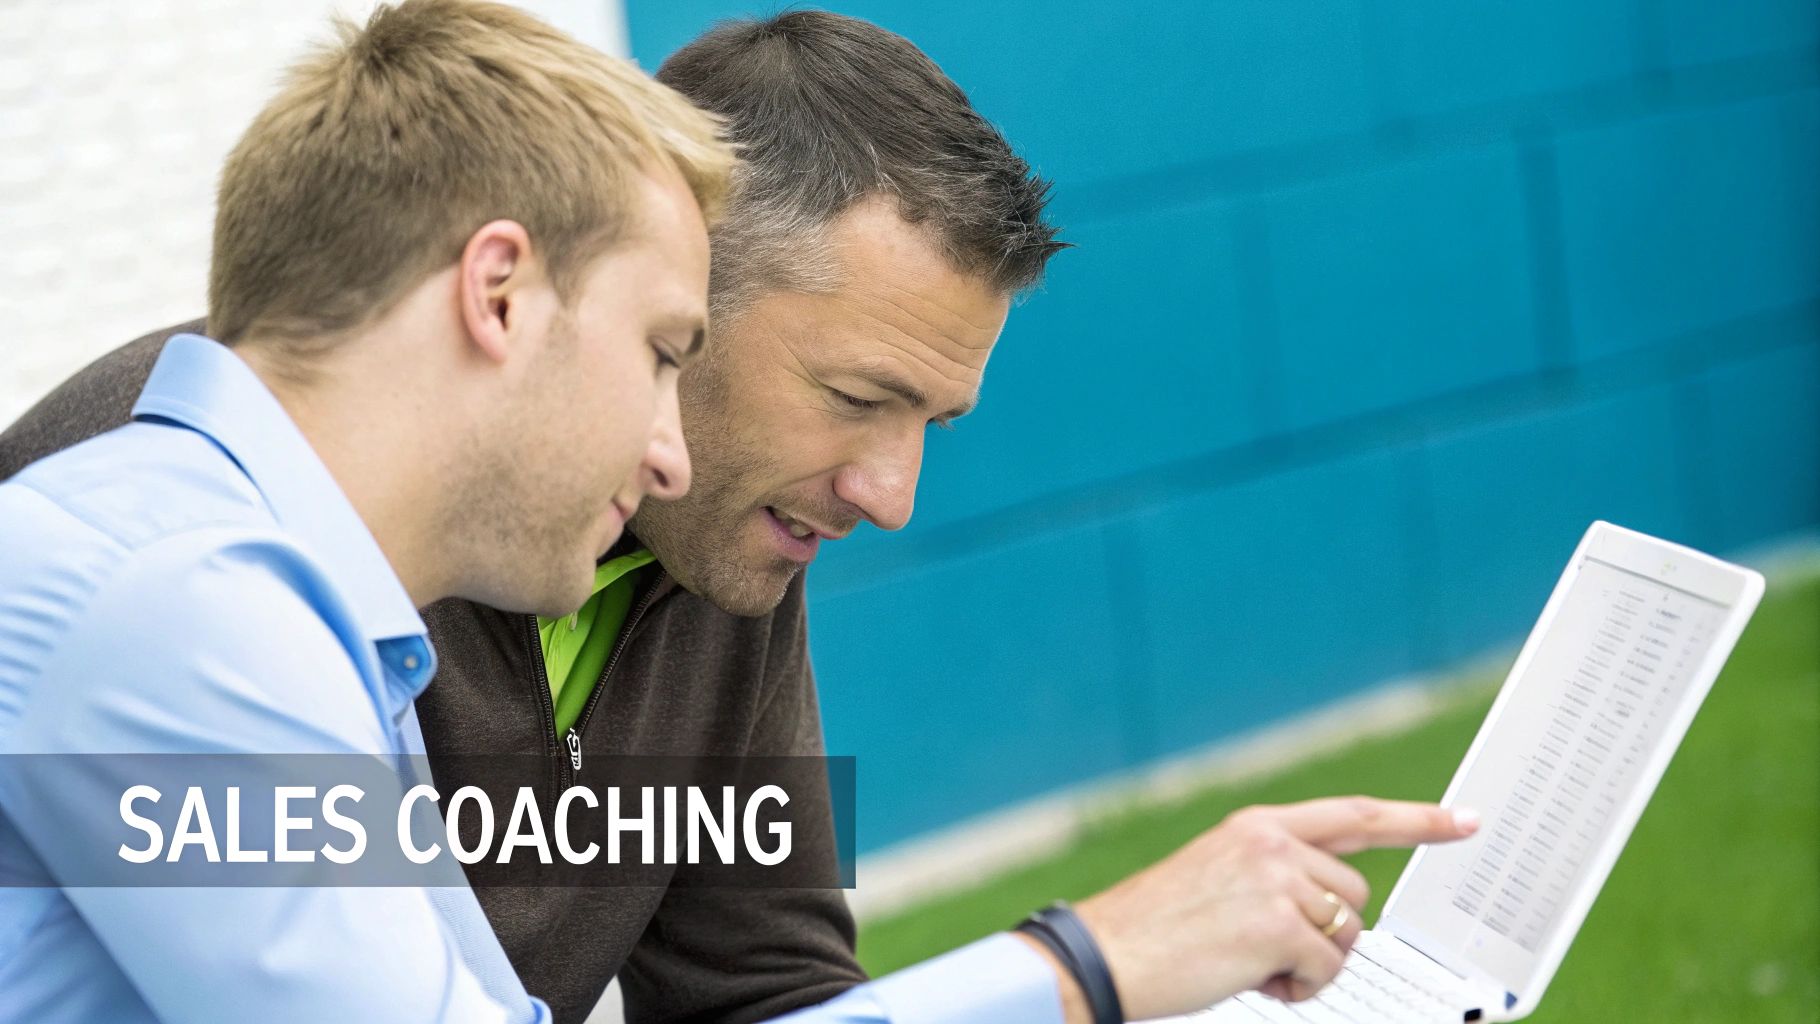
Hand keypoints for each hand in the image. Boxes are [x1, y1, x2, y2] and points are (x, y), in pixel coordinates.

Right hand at [1066, 796, 1478, 1020]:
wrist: (1104, 955)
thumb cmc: (1154, 928)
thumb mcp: (1216, 875)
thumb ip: (1273, 872)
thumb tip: (1331, 910)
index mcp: (1257, 825)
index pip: (1355, 815)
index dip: (1417, 820)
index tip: (1466, 821)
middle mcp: (1272, 843)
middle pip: (1355, 895)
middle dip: (1327, 933)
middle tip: (1266, 951)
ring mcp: (1278, 881)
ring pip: (1347, 933)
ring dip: (1311, 963)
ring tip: (1249, 963)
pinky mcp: (1281, 926)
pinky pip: (1328, 970)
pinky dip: (1297, 989)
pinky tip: (1250, 979)